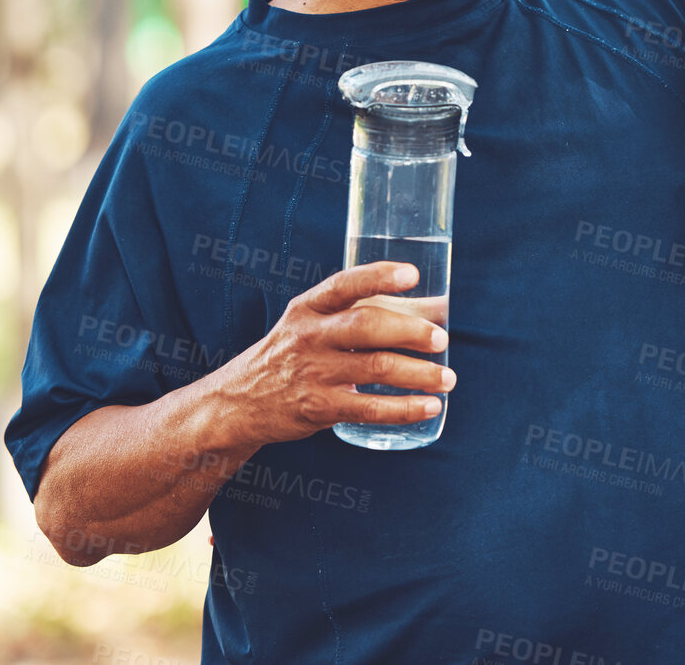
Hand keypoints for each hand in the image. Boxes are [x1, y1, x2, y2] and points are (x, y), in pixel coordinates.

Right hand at [217, 261, 454, 446]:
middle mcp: (310, 336)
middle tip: (441, 340)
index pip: (344, 285)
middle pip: (367, 326)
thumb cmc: (290, 355)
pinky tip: (429, 406)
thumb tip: (430, 309)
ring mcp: (313, 373)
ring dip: (419, 373)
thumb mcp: (308, 324)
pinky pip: (370, 408)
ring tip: (446, 378)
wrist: (237, 403)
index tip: (412, 275)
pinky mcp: (319, 408)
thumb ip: (356, 314)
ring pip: (376, 368)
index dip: (379, 277)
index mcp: (308, 308)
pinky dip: (405, 408)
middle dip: (410, 331)